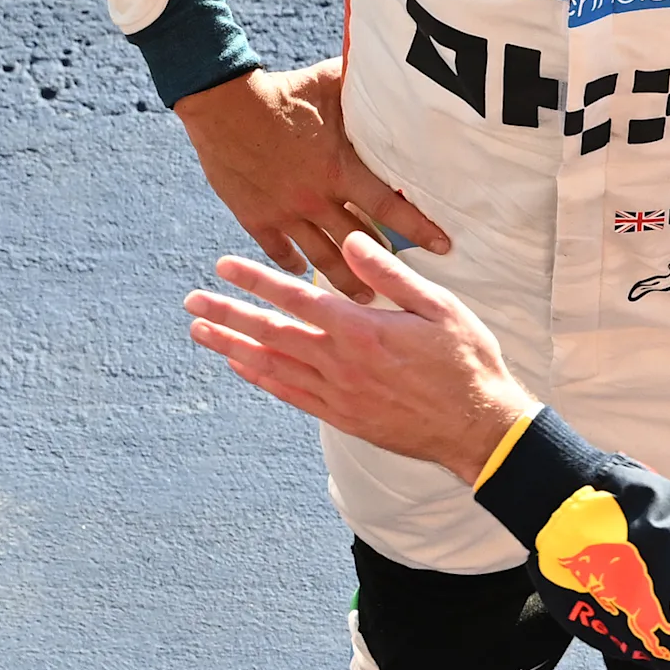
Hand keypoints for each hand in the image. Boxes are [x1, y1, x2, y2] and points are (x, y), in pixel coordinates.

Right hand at [174, 61, 449, 299]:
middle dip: (383, 266)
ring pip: (322, 258)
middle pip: (359, 244)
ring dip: (345, 281)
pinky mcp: (256, 217)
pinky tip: (303, 272)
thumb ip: (361, 87)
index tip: (443, 246)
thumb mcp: (329, 84)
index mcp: (340, 170)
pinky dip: (293, 264)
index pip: (390, 207)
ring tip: (362, 299)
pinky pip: (279, 251)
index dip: (419, 228)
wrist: (223, 104)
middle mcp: (317, 199)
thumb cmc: (282, 91)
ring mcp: (286, 212)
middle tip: (402, 286)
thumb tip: (393, 73)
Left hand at [184, 233, 537, 482]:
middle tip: (192, 301)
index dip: (255, 281)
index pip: (296, 298)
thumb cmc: (466, 362)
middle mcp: (341, 363)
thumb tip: (351, 241)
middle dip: (227, 314)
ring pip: (272, 365)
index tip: (223, 267)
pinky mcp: (342, 417)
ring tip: (200, 332)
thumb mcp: (440, 307)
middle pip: (271, 333)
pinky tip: (240, 367)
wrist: (478, 428)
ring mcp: (338, 394)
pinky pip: (290, 395)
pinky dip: (260, 379)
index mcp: (362, 330)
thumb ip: (390, 275)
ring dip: (232, 347)